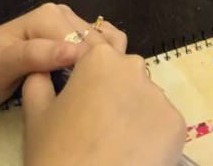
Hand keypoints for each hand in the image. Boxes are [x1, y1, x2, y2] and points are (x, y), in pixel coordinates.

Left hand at [0, 3, 125, 112]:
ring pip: (101, 46)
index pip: (85, 45)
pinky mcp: (70, 39)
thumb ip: (35, 57)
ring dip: (99, 69)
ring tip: (85, 94)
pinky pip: (95, 49)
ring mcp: (68, 26)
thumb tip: (75, 52)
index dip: (86, 73)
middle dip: (94, 70)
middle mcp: (63, 14)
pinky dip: (98, 65)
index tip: (80, 100)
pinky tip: (88, 84)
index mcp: (49, 16)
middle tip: (79, 100)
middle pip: (97, 44)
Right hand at [23, 44, 185, 165]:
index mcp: (100, 58)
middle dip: (114, 96)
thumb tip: (44, 68)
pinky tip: (133, 154)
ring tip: (115, 144)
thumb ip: (39, 80)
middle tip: (96, 128)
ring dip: (133, 115)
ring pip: (145, 100)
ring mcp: (159, 95)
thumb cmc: (56, 153)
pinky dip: (151, 137)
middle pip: (125, 77)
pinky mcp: (177, 123)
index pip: (97, 58)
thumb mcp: (36, 115)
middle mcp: (135, 67)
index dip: (88, 82)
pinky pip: (162, 124)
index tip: (81, 105)